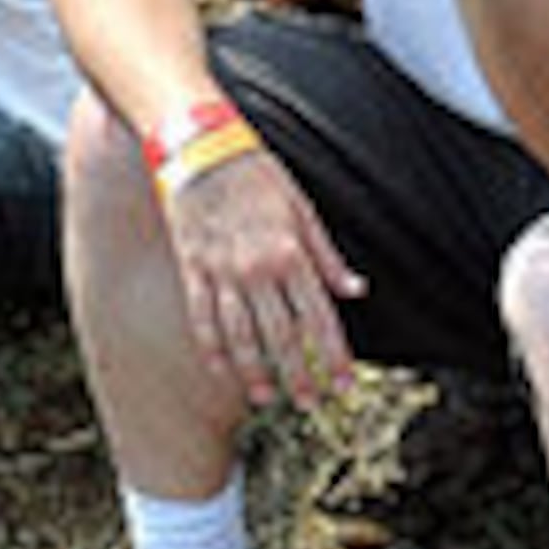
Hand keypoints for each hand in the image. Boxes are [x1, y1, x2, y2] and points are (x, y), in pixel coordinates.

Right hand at [161, 149, 365, 409]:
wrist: (199, 145)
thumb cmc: (256, 172)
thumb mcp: (302, 207)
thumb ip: (327, 255)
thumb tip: (355, 290)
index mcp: (291, 252)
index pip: (319, 318)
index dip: (334, 356)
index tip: (344, 386)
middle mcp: (258, 268)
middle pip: (282, 335)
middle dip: (299, 375)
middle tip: (310, 403)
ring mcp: (222, 270)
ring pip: (240, 334)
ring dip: (254, 371)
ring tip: (266, 397)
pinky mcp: (192, 267)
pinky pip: (202, 317)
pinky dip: (212, 349)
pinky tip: (222, 371)